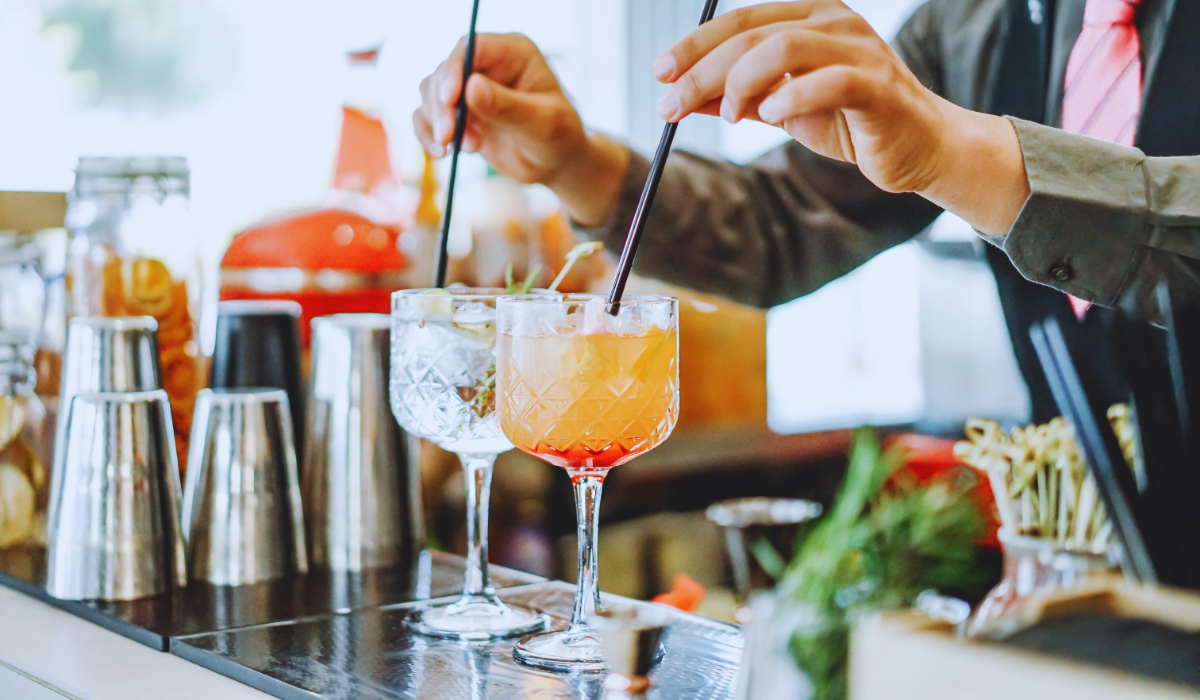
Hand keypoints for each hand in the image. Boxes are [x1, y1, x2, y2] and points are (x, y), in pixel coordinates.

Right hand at [414, 34, 628, 225]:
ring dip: (438, 122)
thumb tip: (471, 88)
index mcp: (513, 53)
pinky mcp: (459, 112)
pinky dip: (428, 135)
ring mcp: (469, 88)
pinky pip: (426, 116)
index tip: (449, 100)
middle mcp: (487, 64)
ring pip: (430, 92)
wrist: (554, 162)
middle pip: (444, 71)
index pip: (471, 48)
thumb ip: (508, 107)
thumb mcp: (543, 124)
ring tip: (469, 148)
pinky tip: (444, 154)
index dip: (453, 71)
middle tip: (450, 137)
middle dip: (442, 106)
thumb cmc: (559, 137)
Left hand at [653, 1, 1027, 232]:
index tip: (660, 74)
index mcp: (808, 16)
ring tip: (728, 115)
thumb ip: (735, 98)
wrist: (916, 149)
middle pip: (752, 34)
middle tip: (670, 105)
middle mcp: (833, 21)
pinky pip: (827, 82)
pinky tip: (769, 116)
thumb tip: (680, 98)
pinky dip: (791, 98)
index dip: (694, 45)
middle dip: (702, 71)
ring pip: (783, 47)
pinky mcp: (877, 85)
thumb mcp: (781, 107)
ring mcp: (858, 49)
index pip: (739, 20)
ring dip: (740, 83)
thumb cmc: (850, 121)